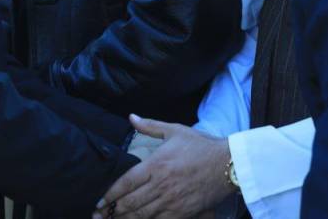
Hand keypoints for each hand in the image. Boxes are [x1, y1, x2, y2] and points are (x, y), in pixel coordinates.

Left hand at [93, 114, 234, 218]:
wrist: (228, 164)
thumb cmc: (201, 146)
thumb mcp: (174, 131)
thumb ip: (150, 126)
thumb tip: (131, 117)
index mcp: (156, 164)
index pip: (126, 182)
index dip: (110, 194)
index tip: (100, 201)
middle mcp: (161, 184)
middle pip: (131, 202)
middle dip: (112, 210)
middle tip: (99, 215)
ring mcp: (172, 200)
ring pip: (142, 214)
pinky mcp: (183, 212)